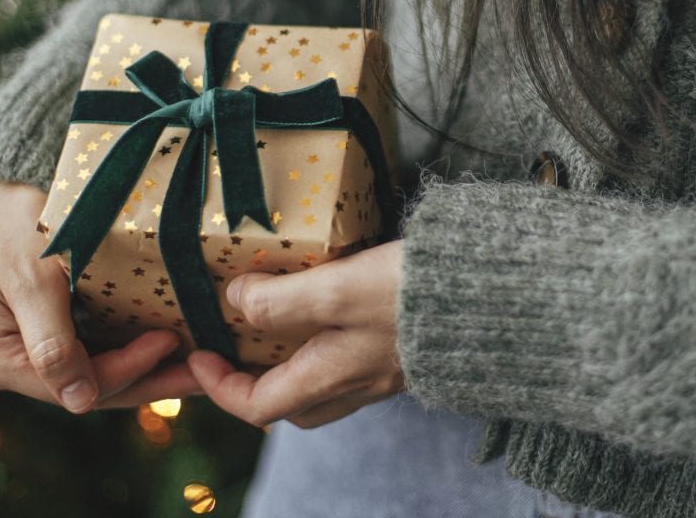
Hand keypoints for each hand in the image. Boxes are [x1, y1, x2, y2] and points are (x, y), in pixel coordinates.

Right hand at [0, 181, 201, 411]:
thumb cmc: (13, 224)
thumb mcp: (33, 280)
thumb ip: (53, 346)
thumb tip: (78, 403)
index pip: (75, 382)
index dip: (128, 368)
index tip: (171, 342)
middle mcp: (7, 367)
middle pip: (90, 387)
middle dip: (149, 380)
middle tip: (204, 374)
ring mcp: (28, 352)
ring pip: (97, 374)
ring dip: (147, 371)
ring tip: (199, 367)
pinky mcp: (48, 334)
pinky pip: (94, 351)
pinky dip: (131, 350)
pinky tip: (171, 347)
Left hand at [187, 239, 405, 428]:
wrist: (497, 297)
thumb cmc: (416, 294)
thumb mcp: (339, 290)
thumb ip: (282, 298)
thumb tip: (236, 301)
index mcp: (331, 377)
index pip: (257, 406)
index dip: (218, 386)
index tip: (199, 353)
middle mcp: (357, 383)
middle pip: (289, 403)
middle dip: (253, 381)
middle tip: (232, 344)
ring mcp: (386, 370)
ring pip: (322, 382)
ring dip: (291, 360)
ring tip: (276, 321)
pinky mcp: (408, 348)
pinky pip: (353, 359)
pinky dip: (327, 342)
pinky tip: (333, 307)